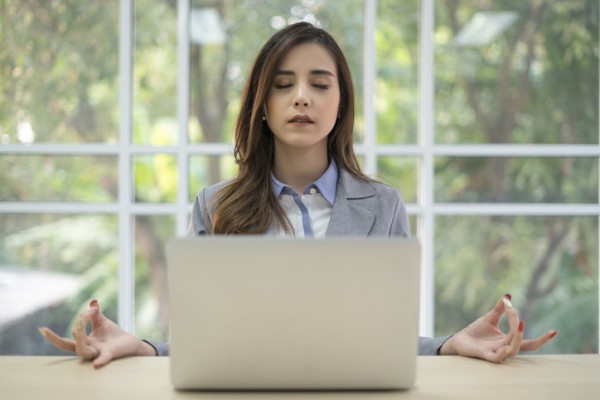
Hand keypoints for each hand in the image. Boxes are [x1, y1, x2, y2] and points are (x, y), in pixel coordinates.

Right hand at [38, 299, 156, 367]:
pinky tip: (96, 364)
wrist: (129, 342)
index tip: (42, 329)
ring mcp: (98, 352)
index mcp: (84, 341)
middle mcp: (88, 348)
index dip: (52, 337)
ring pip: (82, 351)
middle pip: (69, 347)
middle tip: (65, 323)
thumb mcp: (102, 322)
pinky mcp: (110, 353)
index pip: (65, 341)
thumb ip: (94, 313)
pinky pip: (103, 358)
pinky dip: (100, 360)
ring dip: (79, 339)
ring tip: (79, 326)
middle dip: (59, 340)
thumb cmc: (113, 335)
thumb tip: (93, 301)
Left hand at [439, 294, 557, 361]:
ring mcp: (496, 352)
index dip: (539, 336)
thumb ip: (499, 309)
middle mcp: (505, 348)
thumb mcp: (489, 318)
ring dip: (517, 337)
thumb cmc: (475, 331)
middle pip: (524, 345)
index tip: (546, 325)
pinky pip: (497, 357)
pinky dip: (503, 353)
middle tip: (548, 330)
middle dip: (537, 339)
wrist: (459, 339)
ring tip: (519, 323)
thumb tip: (508, 295)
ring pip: (513, 350)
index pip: (528, 340)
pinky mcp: (486, 355)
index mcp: (508, 340)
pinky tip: (506, 347)